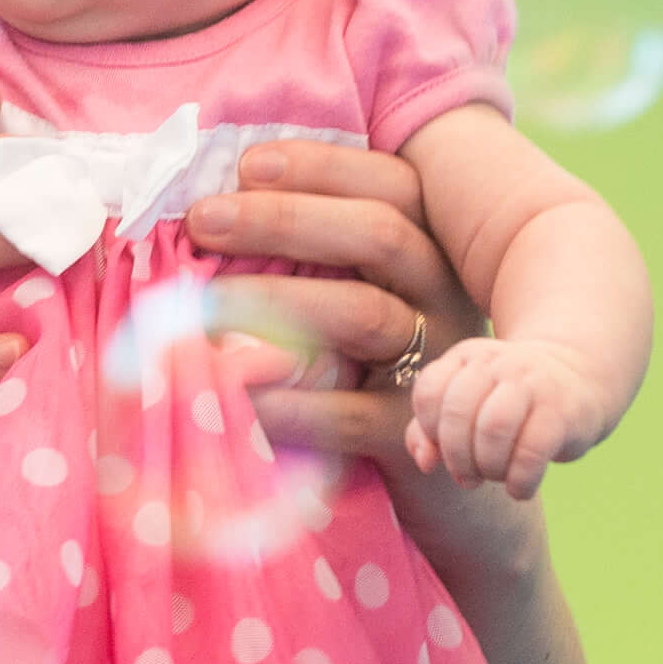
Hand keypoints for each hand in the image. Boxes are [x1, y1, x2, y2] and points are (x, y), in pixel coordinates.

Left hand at [187, 141, 535, 591]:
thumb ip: (318, 270)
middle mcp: (446, 300)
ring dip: (274, 301)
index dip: (323, 168)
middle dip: (285, 218)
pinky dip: (289, 402)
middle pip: (379, 235)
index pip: (392, 187)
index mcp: (433, 258)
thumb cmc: (383, 388)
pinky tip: (235, 393)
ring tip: (202, 305)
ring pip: (362, 313)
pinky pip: (352, 412)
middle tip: (204, 219)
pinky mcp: (419, 435)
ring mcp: (440, 367)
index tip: (246, 165)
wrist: (460, 498)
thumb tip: (210, 224)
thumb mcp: (361, 319)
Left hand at [404, 333, 609, 495]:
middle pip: (458, 412)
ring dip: (487, 466)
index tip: (444, 448)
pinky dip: (519, 481)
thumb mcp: (467, 406)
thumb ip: (430, 432)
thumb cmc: (509, 403)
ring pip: (493, 427)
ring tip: (494, 477)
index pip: (429, 392)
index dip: (430, 430)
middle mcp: (497, 363)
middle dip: (456, 457)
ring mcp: (532, 383)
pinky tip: (520, 489)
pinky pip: (532, 451)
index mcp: (467, 357)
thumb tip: (425, 463)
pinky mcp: (562, 411)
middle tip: (467, 476)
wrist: (579, 382)